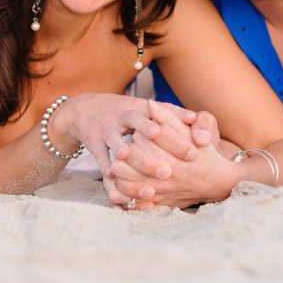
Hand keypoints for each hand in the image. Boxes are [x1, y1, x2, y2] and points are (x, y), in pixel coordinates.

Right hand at [59, 95, 199, 179]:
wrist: (86, 109)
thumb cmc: (127, 113)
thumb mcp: (147, 109)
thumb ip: (171, 114)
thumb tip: (196, 118)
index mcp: (143, 108)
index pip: (164, 117)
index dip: (178, 133)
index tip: (194, 152)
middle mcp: (125, 115)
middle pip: (140, 125)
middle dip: (152, 145)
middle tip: (168, 169)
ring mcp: (108, 127)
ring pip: (117, 141)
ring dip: (125, 152)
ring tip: (134, 163)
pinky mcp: (93, 140)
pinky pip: (98, 153)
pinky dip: (104, 163)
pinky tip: (111, 174)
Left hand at [103, 104, 231, 208]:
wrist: (217, 182)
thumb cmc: (204, 153)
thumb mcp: (191, 132)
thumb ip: (169, 117)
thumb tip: (150, 103)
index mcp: (170, 156)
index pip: (139, 140)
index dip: (137, 133)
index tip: (139, 131)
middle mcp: (164, 176)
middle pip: (129, 160)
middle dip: (124, 151)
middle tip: (126, 146)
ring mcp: (159, 192)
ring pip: (124, 182)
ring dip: (119, 172)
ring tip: (120, 163)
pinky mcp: (157, 204)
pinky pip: (131, 201)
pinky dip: (123, 192)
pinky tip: (123, 181)